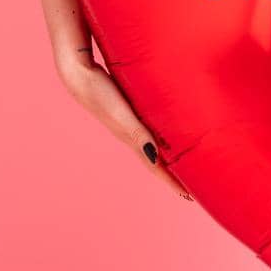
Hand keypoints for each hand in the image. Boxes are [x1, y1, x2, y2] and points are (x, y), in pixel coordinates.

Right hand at [57, 52, 194, 201]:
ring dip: (169, 158)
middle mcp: (131, 134)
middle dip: (174, 175)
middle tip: (193, 188)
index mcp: (131, 139)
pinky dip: (161, 138)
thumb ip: (136, 133)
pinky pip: (150, 130)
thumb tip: (153, 156)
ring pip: (155, 146)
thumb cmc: (98, 92)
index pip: (156, 167)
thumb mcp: (119, 113)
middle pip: (157, 161)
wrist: (77, 73)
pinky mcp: (130, 109)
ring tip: (185, 165)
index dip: (173, 182)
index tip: (189, 197)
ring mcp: (129, 123)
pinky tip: (167, 134)